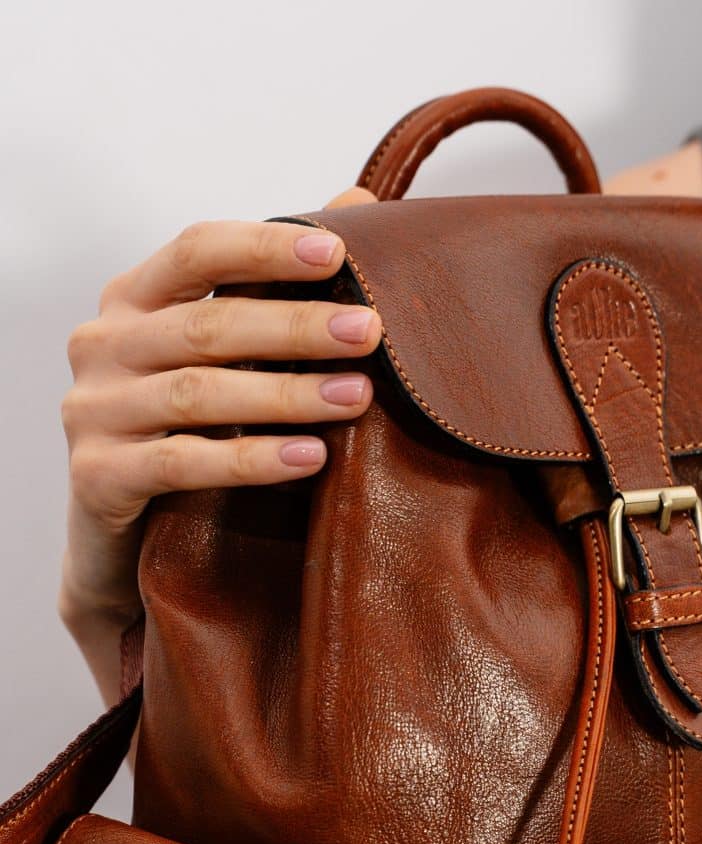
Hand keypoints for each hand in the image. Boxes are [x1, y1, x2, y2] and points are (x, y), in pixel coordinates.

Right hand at [58, 187, 379, 701]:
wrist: (124, 544)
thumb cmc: (188, 434)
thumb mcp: (226, 358)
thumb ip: (276, 287)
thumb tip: (359, 201)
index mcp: (133, 299)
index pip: (197, 249)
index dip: (266, 247)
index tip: (338, 252)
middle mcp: (102, 345)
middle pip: (206, 324)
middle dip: (294, 327)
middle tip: (369, 333)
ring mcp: (92, 412)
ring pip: (199, 395)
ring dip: (285, 394)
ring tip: (357, 398)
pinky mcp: (97, 477)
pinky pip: (183, 463)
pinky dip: (251, 460)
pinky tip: (310, 458)